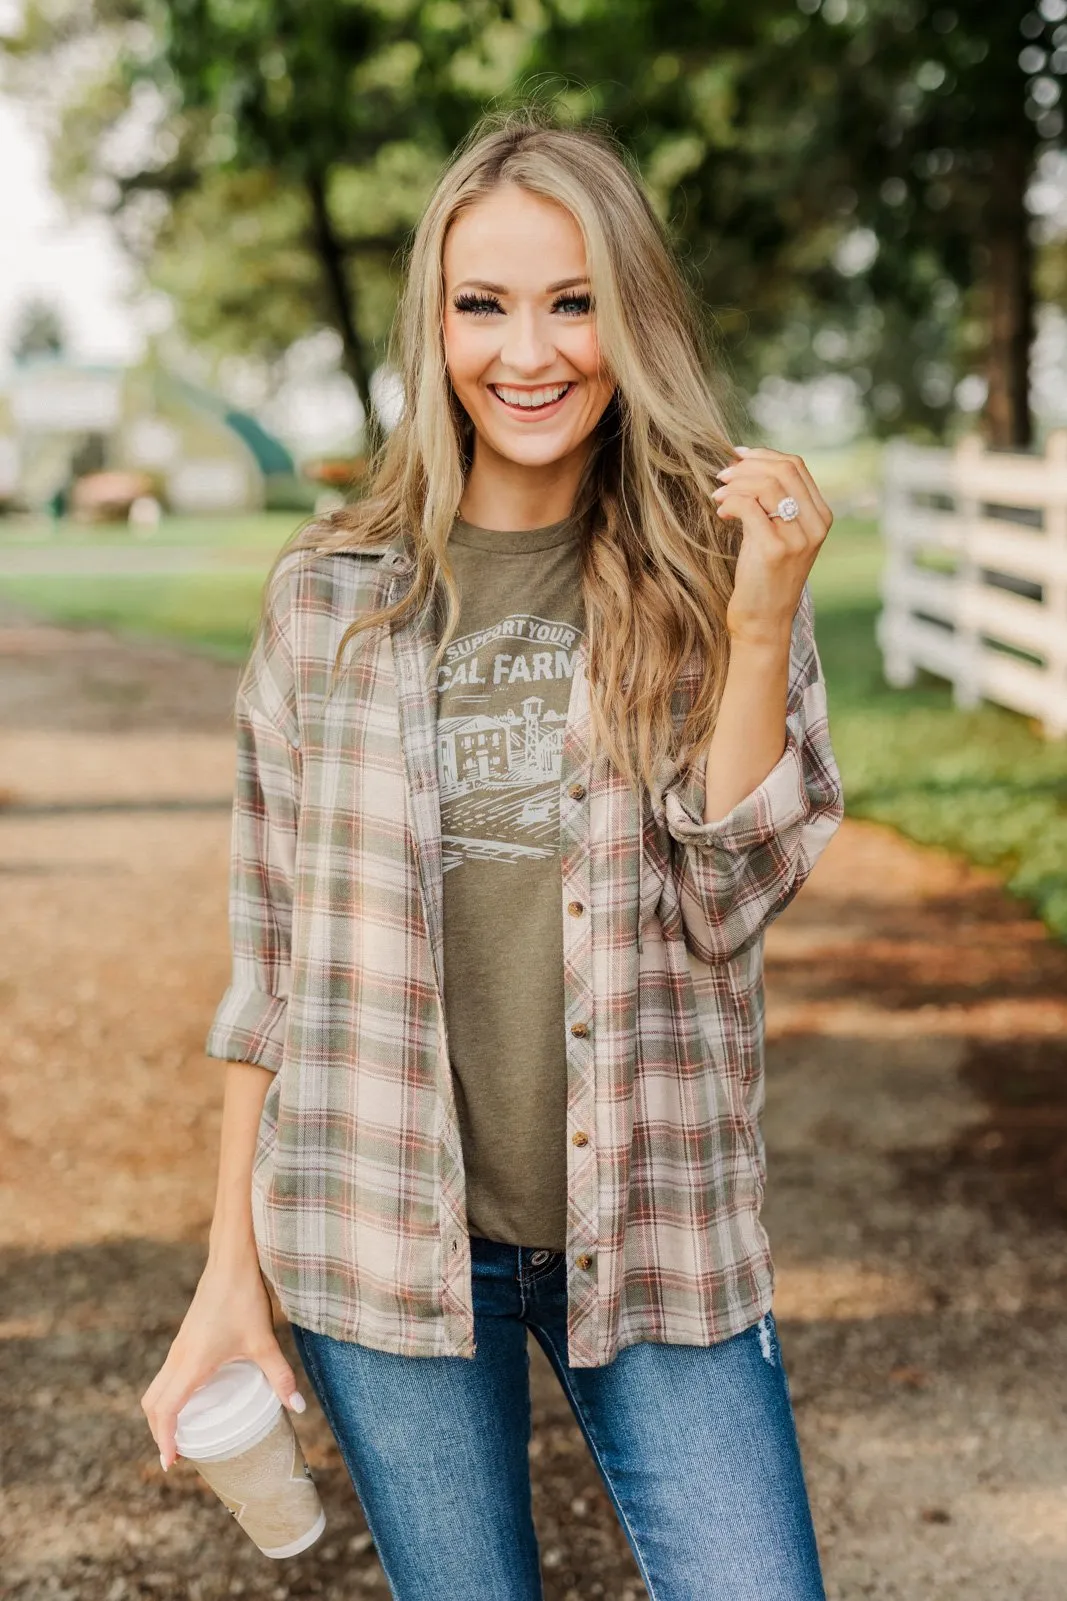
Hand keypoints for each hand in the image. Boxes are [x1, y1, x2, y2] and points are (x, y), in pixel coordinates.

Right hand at [140, 1255, 304, 1471]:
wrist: (231, 1261)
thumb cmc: (244, 1298)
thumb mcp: (264, 1341)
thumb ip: (280, 1376)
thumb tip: (299, 1408)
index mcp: (192, 1363)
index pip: (166, 1410)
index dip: (165, 1440)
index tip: (171, 1463)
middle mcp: (178, 1357)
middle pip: (153, 1403)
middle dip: (158, 1432)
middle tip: (177, 1455)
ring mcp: (179, 1346)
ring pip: (156, 1387)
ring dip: (161, 1413)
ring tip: (180, 1434)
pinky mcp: (185, 1337)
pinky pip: (166, 1374)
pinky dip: (167, 1395)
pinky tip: (191, 1399)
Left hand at [712, 445, 832, 646]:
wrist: (764, 620)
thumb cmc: (764, 575)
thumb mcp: (779, 534)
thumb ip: (776, 503)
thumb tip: (746, 463)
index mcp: (821, 516)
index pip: (796, 466)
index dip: (763, 455)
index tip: (737, 458)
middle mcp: (815, 525)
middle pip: (782, 470)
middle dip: (747, 466)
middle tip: (722, 476)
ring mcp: (797, 538)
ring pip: (766, 485)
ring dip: (735, 484)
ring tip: (718, 496)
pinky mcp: (774, 549)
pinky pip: (749, 506)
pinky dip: (730, 502)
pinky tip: (721, 514)